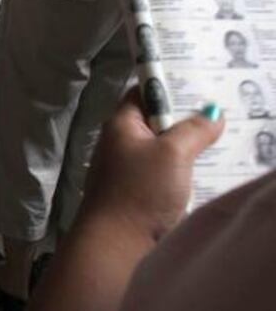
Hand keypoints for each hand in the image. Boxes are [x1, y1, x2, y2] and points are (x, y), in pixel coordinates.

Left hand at [82, 89, 223, 241]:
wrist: (115, 243)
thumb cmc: (139, 190)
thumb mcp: (172, 153)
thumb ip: (194, 130)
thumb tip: (212, 112)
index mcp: (120, 124)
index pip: (142, 93)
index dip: (168, 87)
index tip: (197, 87)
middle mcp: (118, 143)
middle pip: (154, 122)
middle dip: (182, 121)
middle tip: (214, 119)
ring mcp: (124, 169)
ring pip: (159, 150)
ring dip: (182, 150)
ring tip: (211, 145)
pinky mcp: (133, 192)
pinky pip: (159, 173)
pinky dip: (176, 172)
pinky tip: (195, 176)